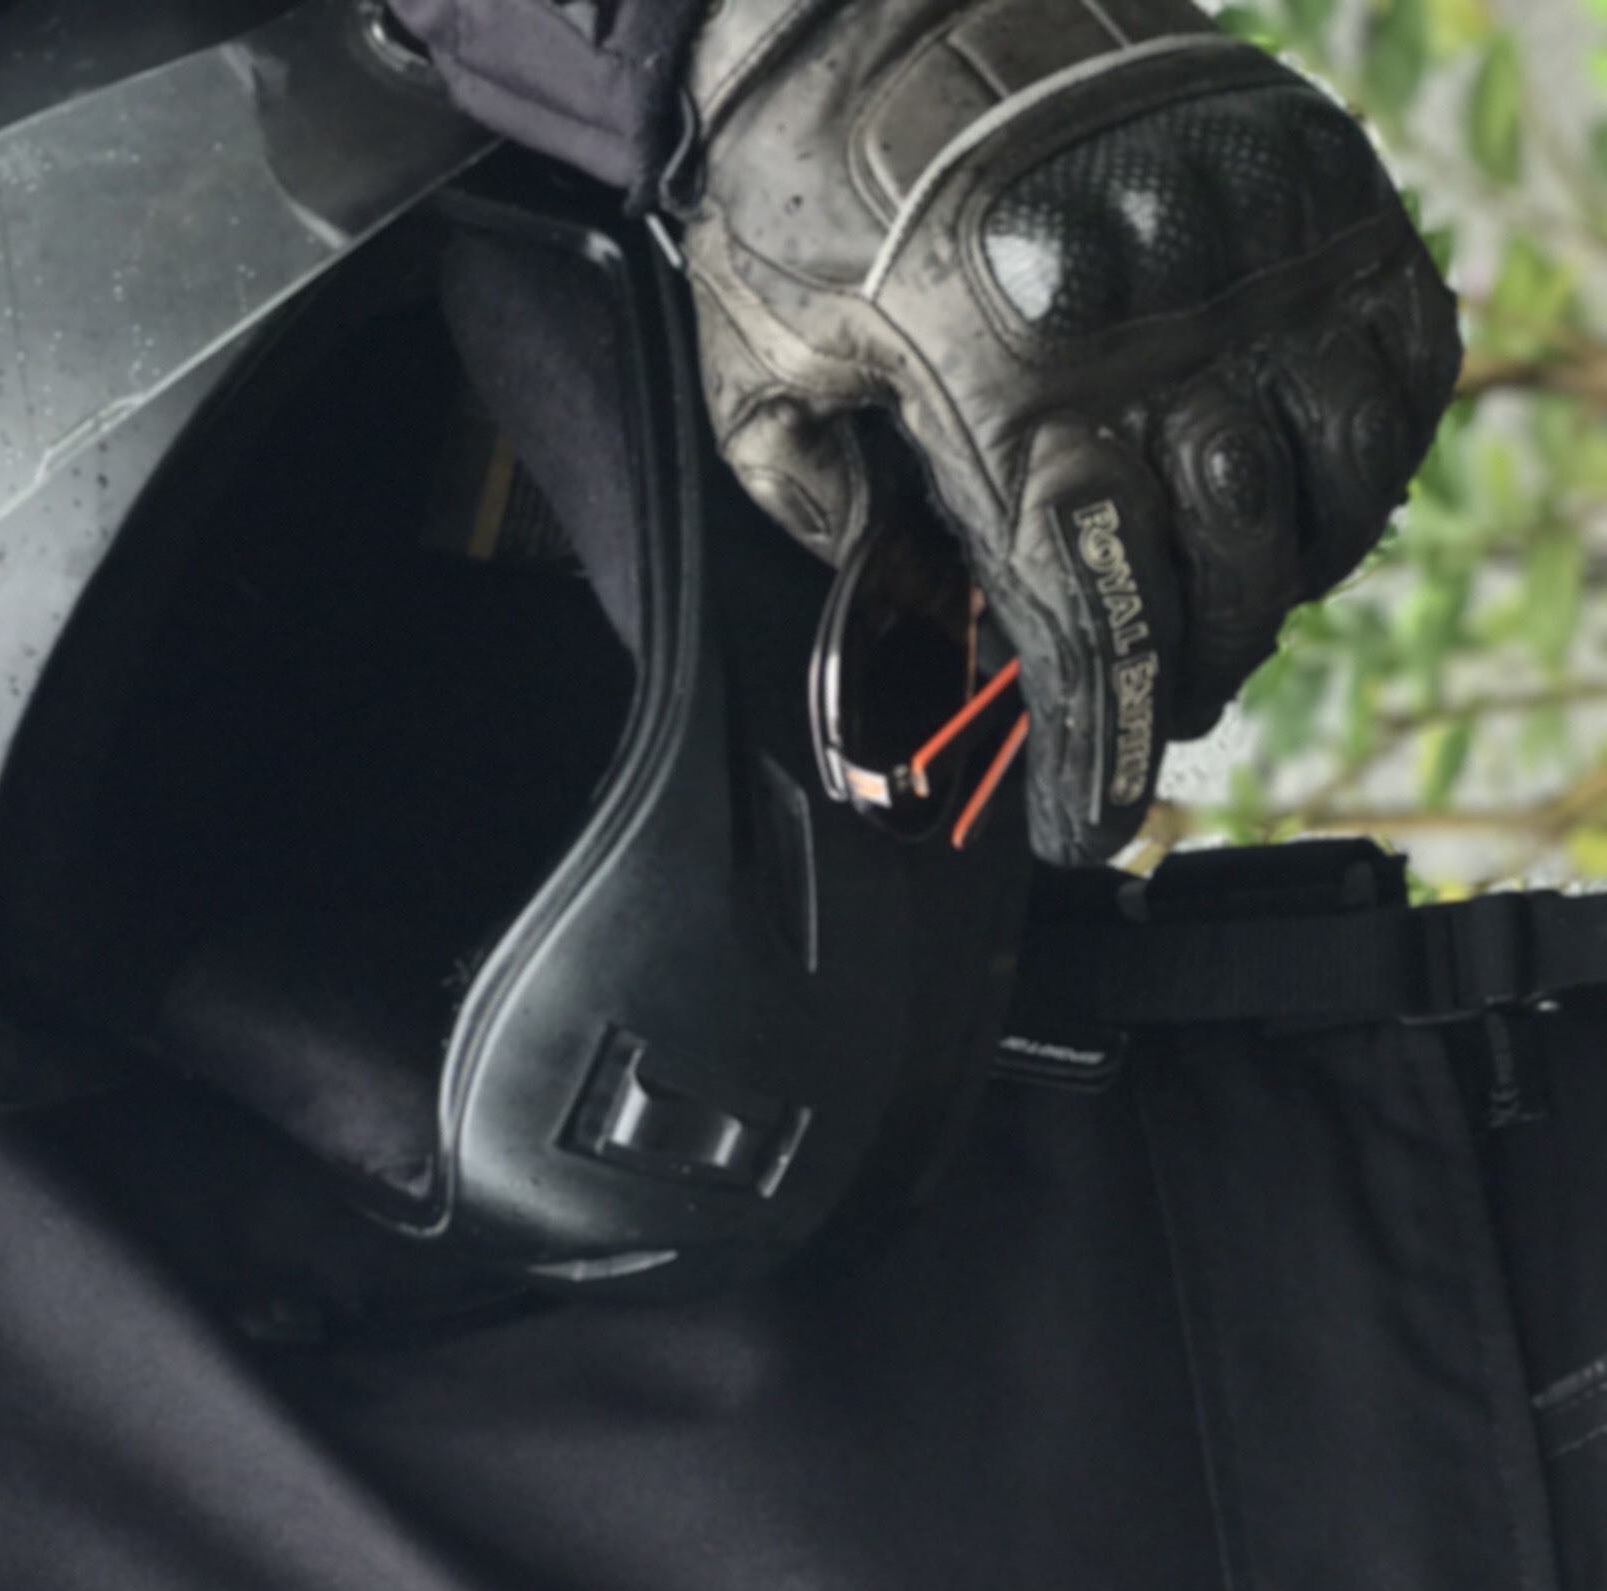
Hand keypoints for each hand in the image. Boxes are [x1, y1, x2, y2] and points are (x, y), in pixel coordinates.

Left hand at [678, 0, 1459, 861]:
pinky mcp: (1322, 193)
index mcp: (1019, 406)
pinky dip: (1374, 446)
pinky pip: (1402, 360)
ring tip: (1227, 606)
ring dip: (1285, 577)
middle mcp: (1165, 343)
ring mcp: (1261, 264)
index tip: (1088, 830)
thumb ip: (816, 500)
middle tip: (1144, 710)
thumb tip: (882, 600)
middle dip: (1182, 676)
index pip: (1092, 631)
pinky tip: (1314, 486)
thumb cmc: (809, 186)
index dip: (1100, 752)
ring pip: (1331, 486)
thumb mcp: (762, 373)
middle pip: (1221, 580)